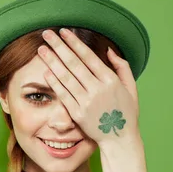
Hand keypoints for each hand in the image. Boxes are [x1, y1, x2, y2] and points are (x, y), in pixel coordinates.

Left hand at [38, 28, 140, 147]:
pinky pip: (63, 95)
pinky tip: (46, 71)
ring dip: (52, 62)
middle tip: (46, 33)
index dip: (74, 43)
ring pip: (66, 77)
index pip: (88, 57)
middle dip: (59, 47)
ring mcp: (87, 102)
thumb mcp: (131, 87)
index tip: (64, 31)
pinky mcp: (78, 114)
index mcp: (111, 80)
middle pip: (74, 64)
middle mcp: (98, 89)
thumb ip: (122, 67)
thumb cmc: (126, 112)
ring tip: (41, 49)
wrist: (119, 139)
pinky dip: (54, 83)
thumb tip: (108, 50)